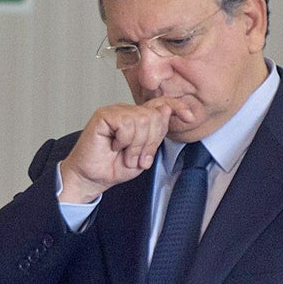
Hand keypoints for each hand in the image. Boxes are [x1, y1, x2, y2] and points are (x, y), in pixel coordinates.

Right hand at [56, 97, 198, 203]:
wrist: (92, 178)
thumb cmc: (114, 167)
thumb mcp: (145, 154)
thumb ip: (156, 134)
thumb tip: (165, 110)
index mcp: (140, 119)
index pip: (162, 105)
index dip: (178, 107)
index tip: (190, 117)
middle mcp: (129, 112)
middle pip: (154, 116)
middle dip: (150, 142)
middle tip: (137, 158)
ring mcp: (116, 111)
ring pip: (142, 120)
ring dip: (135, 145)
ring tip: (125, 155)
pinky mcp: (104, 115)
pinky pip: (126, 123)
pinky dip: (124, 140)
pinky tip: (114, 146)